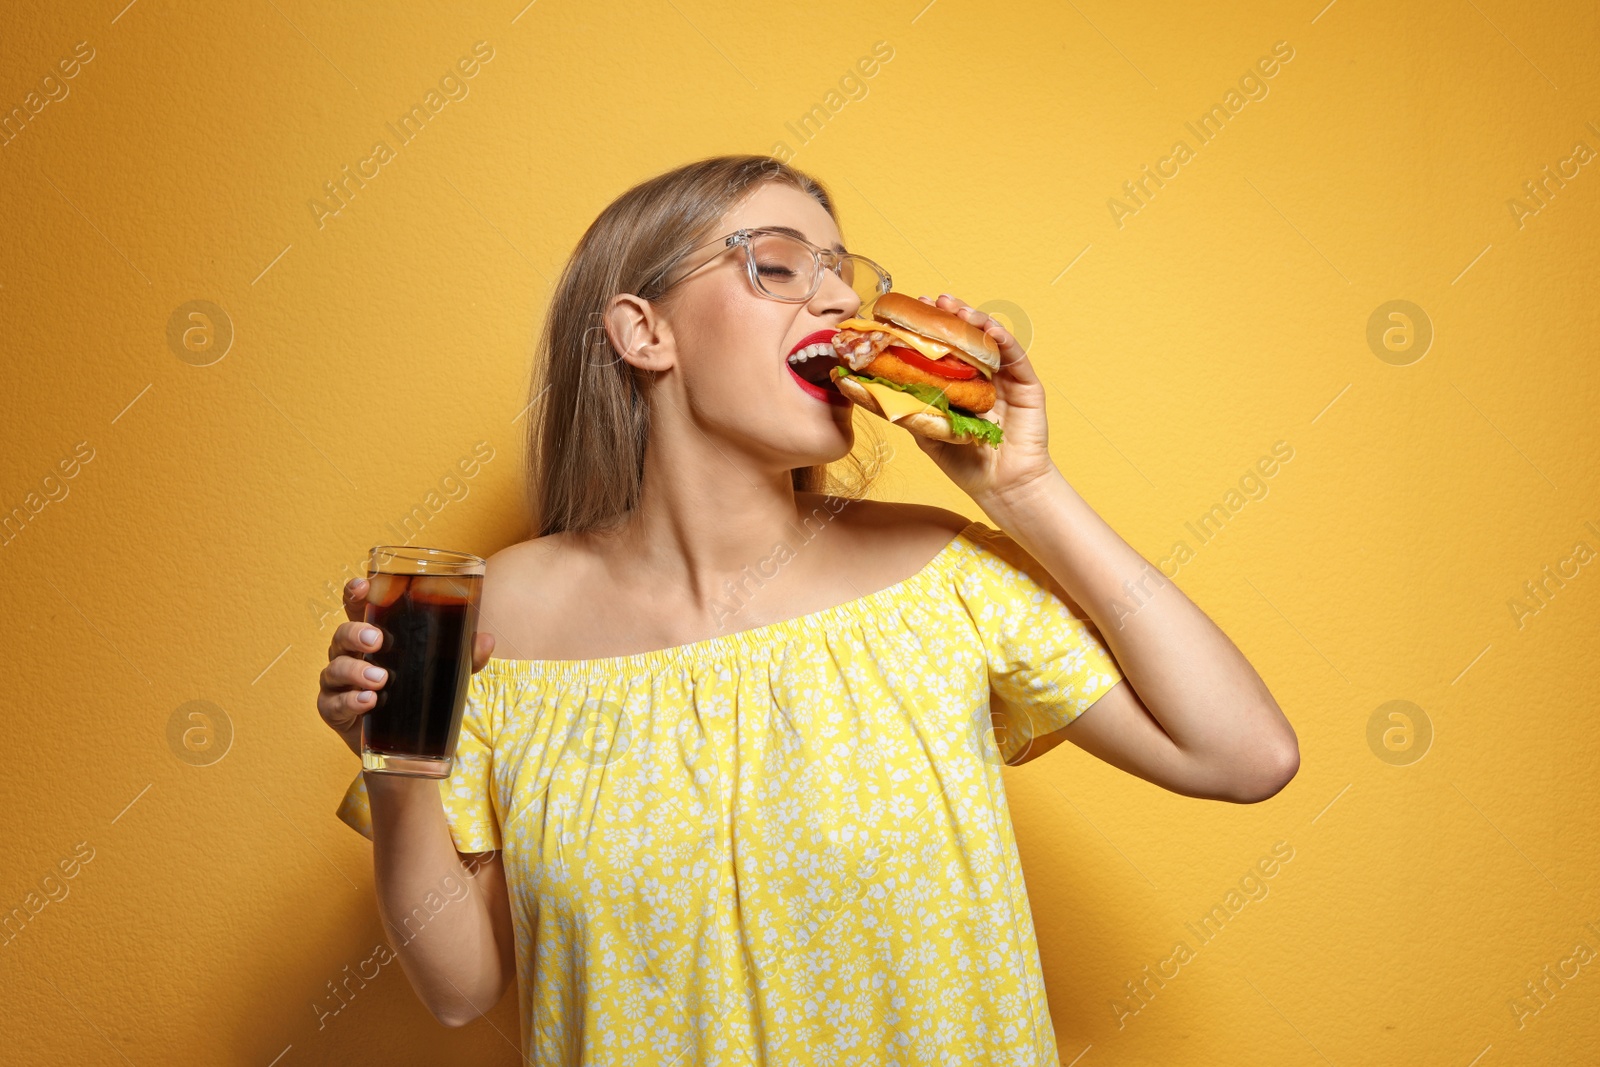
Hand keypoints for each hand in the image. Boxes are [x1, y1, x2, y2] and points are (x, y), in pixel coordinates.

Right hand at [316, 577, 496, 757]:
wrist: (406, 742)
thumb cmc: (419, 690)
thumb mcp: (446, 670)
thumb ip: (465, 655)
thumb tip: (486, 640)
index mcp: (373, 634)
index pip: (358, 608)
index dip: (354, 593)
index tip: (362, 587)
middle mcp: (350, 654)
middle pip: (341, 634)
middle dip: (355, 633)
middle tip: (378, 640)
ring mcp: (338, 683)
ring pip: (335, 668)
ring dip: (355, 671)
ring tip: (380, 680)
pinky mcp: (334, 711)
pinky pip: (332, 704)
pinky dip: (348, 702)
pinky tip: (366, 702)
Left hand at [909, 294, 1058, 508]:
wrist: (1000, 486)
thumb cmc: (964, 463)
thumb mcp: (924, 432)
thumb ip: (903, 407)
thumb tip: (860, 386)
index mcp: (955, 383)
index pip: (939, 348)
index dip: (925, 328)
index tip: (905, 312)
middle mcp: (979, 375)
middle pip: (963, 336)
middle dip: (947, 315)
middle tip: (930, 300)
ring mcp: (1002, 377)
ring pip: (987, 339)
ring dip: (972, 319)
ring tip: (955, 308)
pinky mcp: (1025, 383)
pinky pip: (1014, 354)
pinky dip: (1002, 338)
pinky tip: (988, 328)